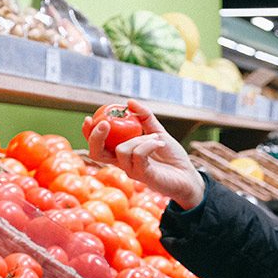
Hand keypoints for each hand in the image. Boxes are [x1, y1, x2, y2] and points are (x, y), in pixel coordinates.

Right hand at [83, 99, 204, 208]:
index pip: (98, 145)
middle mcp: (123, 163)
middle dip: (96, 137)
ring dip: (139, 138)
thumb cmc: (172, 157)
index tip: (88, 118)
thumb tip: (128, 101)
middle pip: (96, 153)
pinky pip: (139, 155)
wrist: (188, 176)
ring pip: (122, 150)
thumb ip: (144, 117)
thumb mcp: (157, 132)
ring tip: (156, 139)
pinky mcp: (143, 176)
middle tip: (105, 123)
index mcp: (122, 153)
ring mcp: (132, 171)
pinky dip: (148, 144)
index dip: (88, 134)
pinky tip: (159, 143)